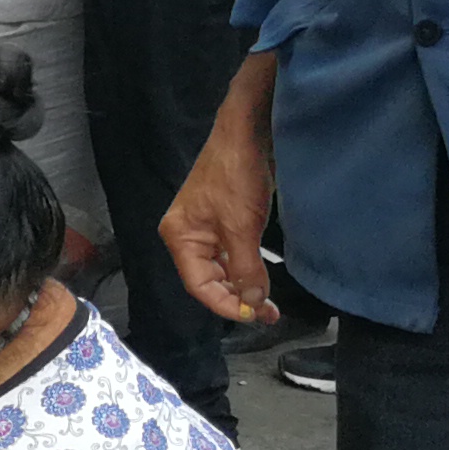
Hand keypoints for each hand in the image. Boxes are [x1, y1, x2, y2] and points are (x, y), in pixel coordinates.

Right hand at [162, 93, 276, 321]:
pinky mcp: (221, 221)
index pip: (198, 284)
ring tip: (268, 301)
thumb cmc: (237, 176)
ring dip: (242, 285)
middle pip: (207, 280)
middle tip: (268, 313)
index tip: (256, 315)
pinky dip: (245, 268)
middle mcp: (187, 236)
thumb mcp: (243, 226)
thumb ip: (246, 268)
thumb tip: (254, 302)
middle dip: (236, 298)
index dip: (226, 304)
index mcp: (180, 237)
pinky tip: (261, 277)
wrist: (247, 134)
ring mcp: (204, 228)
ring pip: (220, 269)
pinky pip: (229, 255)